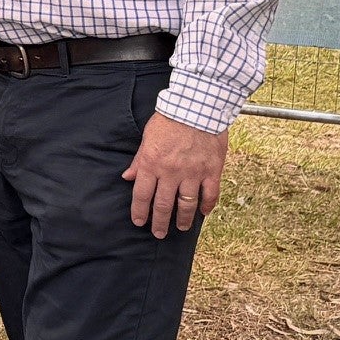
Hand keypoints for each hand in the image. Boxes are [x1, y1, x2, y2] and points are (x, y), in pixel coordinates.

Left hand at [122, 112, 227, 237]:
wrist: (198, 106)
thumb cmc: (170, 118)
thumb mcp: (147, 137)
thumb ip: (138, 160)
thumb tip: (127, 177)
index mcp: (152, 163)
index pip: (141, 195)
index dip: (139, 212)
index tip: (139, 222)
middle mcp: (171, 172)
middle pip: (163, 205)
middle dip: (159, 222)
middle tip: (159, 233)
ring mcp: (193, 173)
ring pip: (186, 205)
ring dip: (184, 219)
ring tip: (182, 227)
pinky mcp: (212, 170)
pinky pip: (210, 194)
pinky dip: (207, 206)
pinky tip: (204, 213)